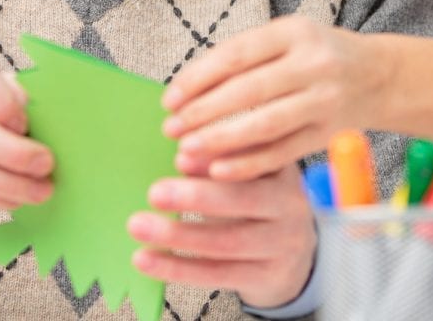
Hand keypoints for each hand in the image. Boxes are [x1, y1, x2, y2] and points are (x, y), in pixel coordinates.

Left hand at [128, 160, 315, 307]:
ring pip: (227, 242)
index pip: (254, 158)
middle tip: (155, 193)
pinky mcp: (266, 276)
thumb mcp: (247, 177)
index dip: (218, 156)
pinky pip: (217, 273)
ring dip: (178, 235)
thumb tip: (183, 158)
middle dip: (196, 196)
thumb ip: (219, 164)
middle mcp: (290, 204)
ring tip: (138, 225)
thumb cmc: (256, 205)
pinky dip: (177, 267)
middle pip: (244, 199)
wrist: (294, 256)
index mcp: (282, 169)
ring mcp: (282, 244)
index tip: (180, 155)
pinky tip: (145, 259)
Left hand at [161, 15, 387, 180]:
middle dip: (203, 112)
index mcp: (295, 32)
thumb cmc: (318, 56)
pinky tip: (218, 171)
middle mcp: (314, 64)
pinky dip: (248, 164)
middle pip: (248, 90)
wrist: (378, 77)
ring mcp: (324, 101)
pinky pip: (282, 152)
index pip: (237, 55)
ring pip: (264, 124)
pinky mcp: (327, 134)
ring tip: (187, 150)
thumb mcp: (287, 38)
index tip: (170, 98)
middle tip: (171, 128)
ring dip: (220, 140)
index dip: (198, 78)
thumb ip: (244, 56)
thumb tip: (187, 89)